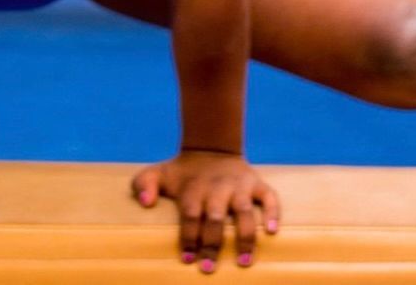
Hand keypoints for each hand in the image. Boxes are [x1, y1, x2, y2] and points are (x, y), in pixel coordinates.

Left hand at [132, 150, 279, 271]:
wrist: (211, 147)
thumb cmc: (184, 173)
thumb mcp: (159, 173)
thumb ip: (143, 184)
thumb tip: (144, 202)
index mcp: (193, 188)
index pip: (190, 214)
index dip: (188, 236)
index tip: (187, 258)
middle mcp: (216, 187)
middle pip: (214, 216)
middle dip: (212, 243)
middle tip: (209, 268)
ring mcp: (238, 185)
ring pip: (243, 210)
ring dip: (245, 236)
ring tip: (243, 261)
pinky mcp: (256, 183)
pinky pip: (268, 196)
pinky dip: (272, 212)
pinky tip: (272, 231)